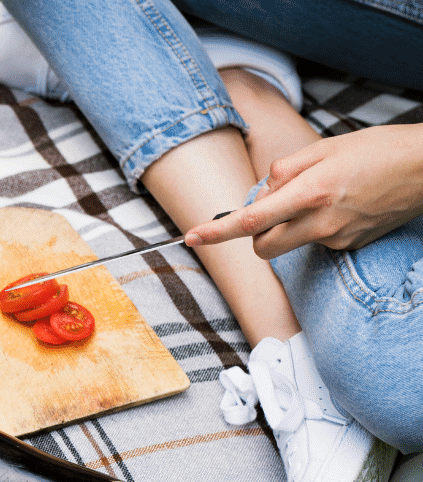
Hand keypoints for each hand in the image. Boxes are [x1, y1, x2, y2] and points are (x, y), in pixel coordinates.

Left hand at [185, 124, 422, 257]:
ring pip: (291, 244)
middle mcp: (320, 223)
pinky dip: (317, 227)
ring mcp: (337, 239)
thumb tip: (262, 191)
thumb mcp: (324, 148)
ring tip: (319, 197)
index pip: (250, 220)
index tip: (190, 238)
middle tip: (272, 208)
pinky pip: (318, 241)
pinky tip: (342, 205)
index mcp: (309, 193)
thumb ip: (284, 171)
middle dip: (256, 234)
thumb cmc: (377, 150)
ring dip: (289, 227)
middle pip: (263, 247)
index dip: (216, 233)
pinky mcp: (352, 247)